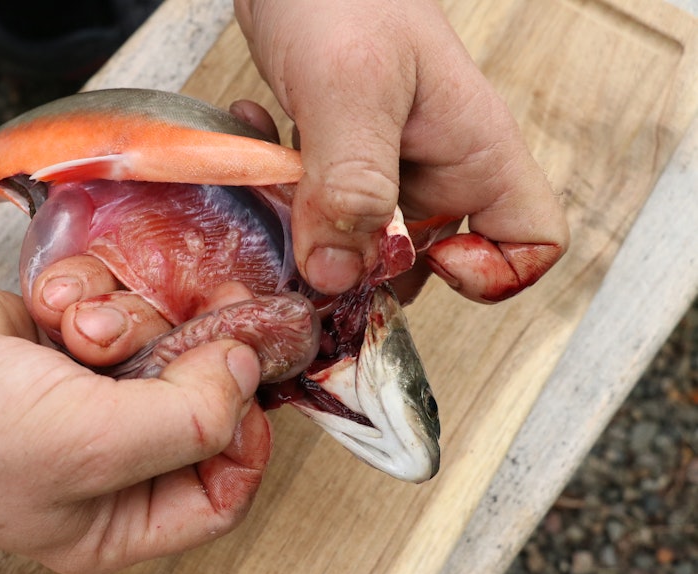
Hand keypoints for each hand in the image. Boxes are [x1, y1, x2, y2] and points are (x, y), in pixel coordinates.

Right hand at [0, 230, 266, 573]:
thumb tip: (246, 372)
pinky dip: (87, 298)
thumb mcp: (92, 444)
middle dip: (185, 362)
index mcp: (114, 522)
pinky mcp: (65, 341)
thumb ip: (190, 418)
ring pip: (161, 347)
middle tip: (191, 323)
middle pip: (200, 410)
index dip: (245, 439)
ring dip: (125, 323)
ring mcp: (85, 398)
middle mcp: (105, 464)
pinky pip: (115, 309)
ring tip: (79, 328)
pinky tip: (50, 305)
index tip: (244, 382)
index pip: (222, 493)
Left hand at [235, 0, 568, 301]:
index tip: (428, 264)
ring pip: (356, 242)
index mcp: (474, 152)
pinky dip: (278, 192)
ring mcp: (383, 166)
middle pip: (423, 265)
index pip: (532, 240)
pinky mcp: (333, 159)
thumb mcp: (351, 86)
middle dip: (361, 269)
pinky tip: (254, 137)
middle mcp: (435, 169)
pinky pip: (312, 207)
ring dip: (305, 231)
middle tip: (306, 244)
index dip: (493, 274)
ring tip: (268, 185)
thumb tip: (340, 274)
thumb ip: (352, 183)